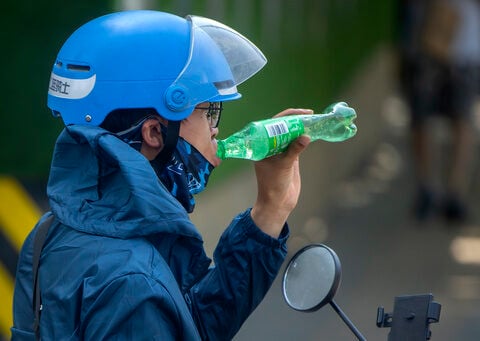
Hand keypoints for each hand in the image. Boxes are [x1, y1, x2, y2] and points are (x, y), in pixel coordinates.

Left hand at [251, 108, 312, 237]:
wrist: (278, 203)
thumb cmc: (273, 184)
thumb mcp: (284, 165)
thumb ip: (294, 150)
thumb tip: (306, 136)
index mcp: (262, 144)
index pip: (273, 124)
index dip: (288, 116)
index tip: (301, 113)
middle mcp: (270, 145)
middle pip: (283, 126)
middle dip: (296, 120)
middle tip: (310, 115)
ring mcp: (280, 151)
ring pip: (291, 134)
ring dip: (302, 128)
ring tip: (314, 120)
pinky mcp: (289, 157)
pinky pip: (297, 143)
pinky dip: (305, 138)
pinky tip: (314, 132)